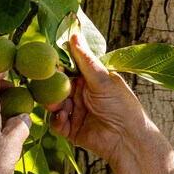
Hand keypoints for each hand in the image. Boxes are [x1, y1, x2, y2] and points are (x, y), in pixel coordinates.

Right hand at [44, 34, 147, 164]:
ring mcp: (75, 112)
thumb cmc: (122, 106)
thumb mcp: (103, 79)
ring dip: (54, 103)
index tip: (48, 63)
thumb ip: (86, 60)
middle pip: (57, 87)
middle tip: (46, 85)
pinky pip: (56, 123)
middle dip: (51, 87)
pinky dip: (57, 120)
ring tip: (59, 105)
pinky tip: (64, 118)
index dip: (58, 67)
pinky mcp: (71, 130)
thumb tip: (74, 35)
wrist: (128, 139)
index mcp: (90, 80)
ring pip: (54, 104)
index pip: (69, 69)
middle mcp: (81, 95)